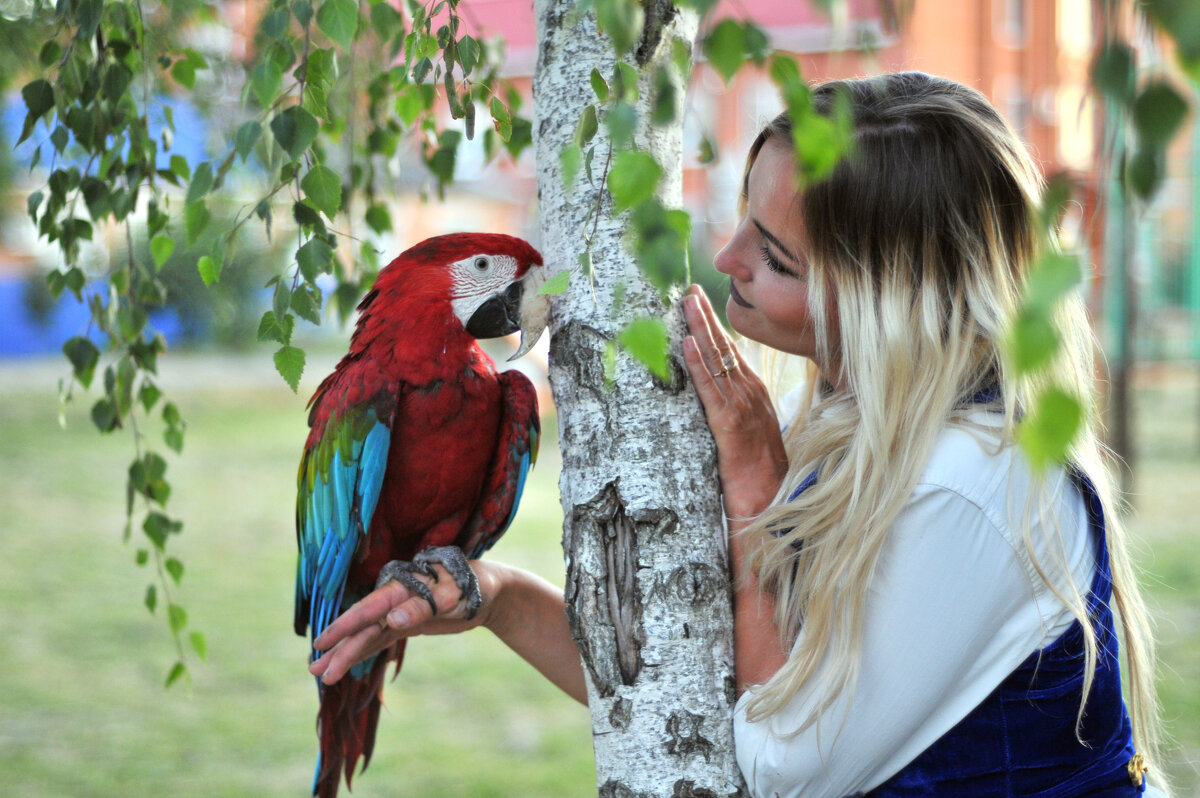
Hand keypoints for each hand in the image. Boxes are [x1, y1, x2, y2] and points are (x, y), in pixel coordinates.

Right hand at [308, 560, 496, 685]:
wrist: (490, 589)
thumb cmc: (474, 585)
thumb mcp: (454, 594)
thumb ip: (424, 606)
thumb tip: (394, 620)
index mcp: (403, 586)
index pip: (368, 609)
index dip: (344, 626)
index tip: (322, 642)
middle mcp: (396, 598)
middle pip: (363, 626)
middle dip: (340, 648)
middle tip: (315, 670)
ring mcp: (400, 611)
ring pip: (368, 635)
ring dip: (346, 653)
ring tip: (321, 674)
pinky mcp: (408, 623)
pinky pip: (381, 639)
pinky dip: (364, 651)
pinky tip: (346, 663)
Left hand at [681, 284, 787, 522]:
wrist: (767, 499)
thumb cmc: (757, 471)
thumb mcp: (748, 430)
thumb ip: (735, 409)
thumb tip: (716, 396)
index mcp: (755, 393)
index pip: (732, 351)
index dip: (716, 326)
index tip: (701, 303)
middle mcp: (750, 393)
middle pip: (725, 347)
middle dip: (706, 317)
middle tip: (689, 291)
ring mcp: (741, 405)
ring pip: (717, 360)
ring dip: (700, 329)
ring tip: (685, 304)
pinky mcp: (728, 422)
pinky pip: (710, 388)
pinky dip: (697, 364)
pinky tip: (687, 344)